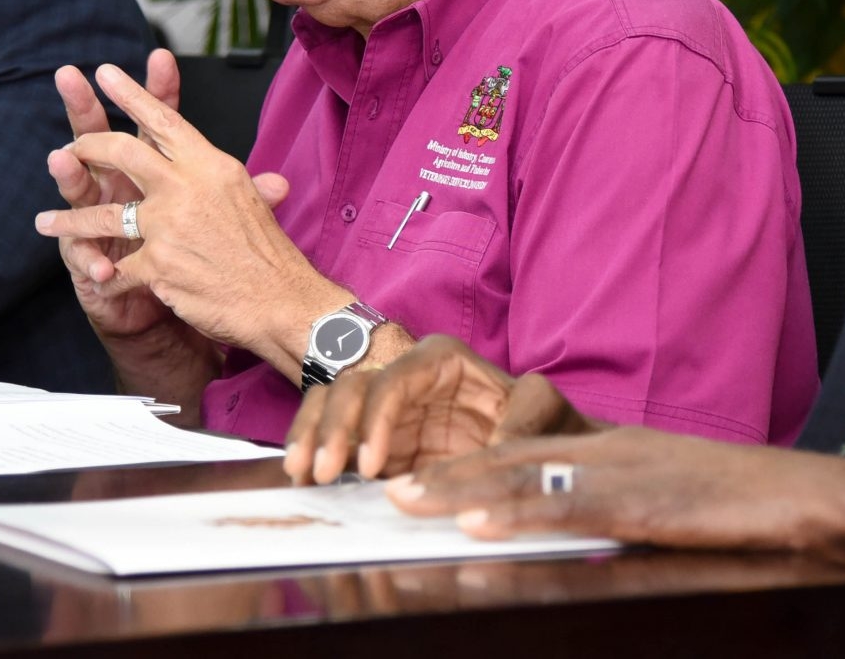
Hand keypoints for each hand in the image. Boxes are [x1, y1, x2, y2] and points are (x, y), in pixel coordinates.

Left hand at [36, 62, 345, 371]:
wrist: (279, 301)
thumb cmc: (269, 255)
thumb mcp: (255, 204)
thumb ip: (246, 187)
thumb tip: (271, 181)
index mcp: (210, 166)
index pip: (165, 121)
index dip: (132, 95)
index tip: (106, 73)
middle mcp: (186, 188)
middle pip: (123, 152)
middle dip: (87, 147)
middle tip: (70, 148)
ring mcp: (169, 226)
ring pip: (104, 214)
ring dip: (68, 221)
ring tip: (45, 222)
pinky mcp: (158, 266)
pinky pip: (116, 269)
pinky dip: (104, 276)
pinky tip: (96, 277)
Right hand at [284, 335, 595, 484]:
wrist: (533, 448)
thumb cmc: (536, 418)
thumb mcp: (544, 408)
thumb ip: (529, 417)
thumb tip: (497, 446)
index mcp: (440, 360)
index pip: (393, 378)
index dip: (375, 418)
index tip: (372, 467)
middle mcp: (406, 378)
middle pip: (350, 387)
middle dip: (330, 428)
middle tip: (320, 473)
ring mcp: (387, 411)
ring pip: (330, 406)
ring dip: (310, 437)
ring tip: (301, 477)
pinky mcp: (376, 442)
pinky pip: (333, 439)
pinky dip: (313, 455)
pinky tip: (303, 483)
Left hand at [384, 428, 844, 566]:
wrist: (801, 497)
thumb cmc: (737, 504)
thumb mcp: (661, 502)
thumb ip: (610, 510)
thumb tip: (563, 537)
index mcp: (606, 451)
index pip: (522, 452)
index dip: (465, 467)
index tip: (415, 481)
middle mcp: (603, 451)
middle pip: (507, 456)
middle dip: (443, 474)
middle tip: (384, 486)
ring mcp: (620, 472)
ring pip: (525, 474)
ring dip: (460, 487)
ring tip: (407, 498)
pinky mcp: (641, 502)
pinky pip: (570, 505)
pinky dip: (520, 511)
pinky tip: (480, 521)